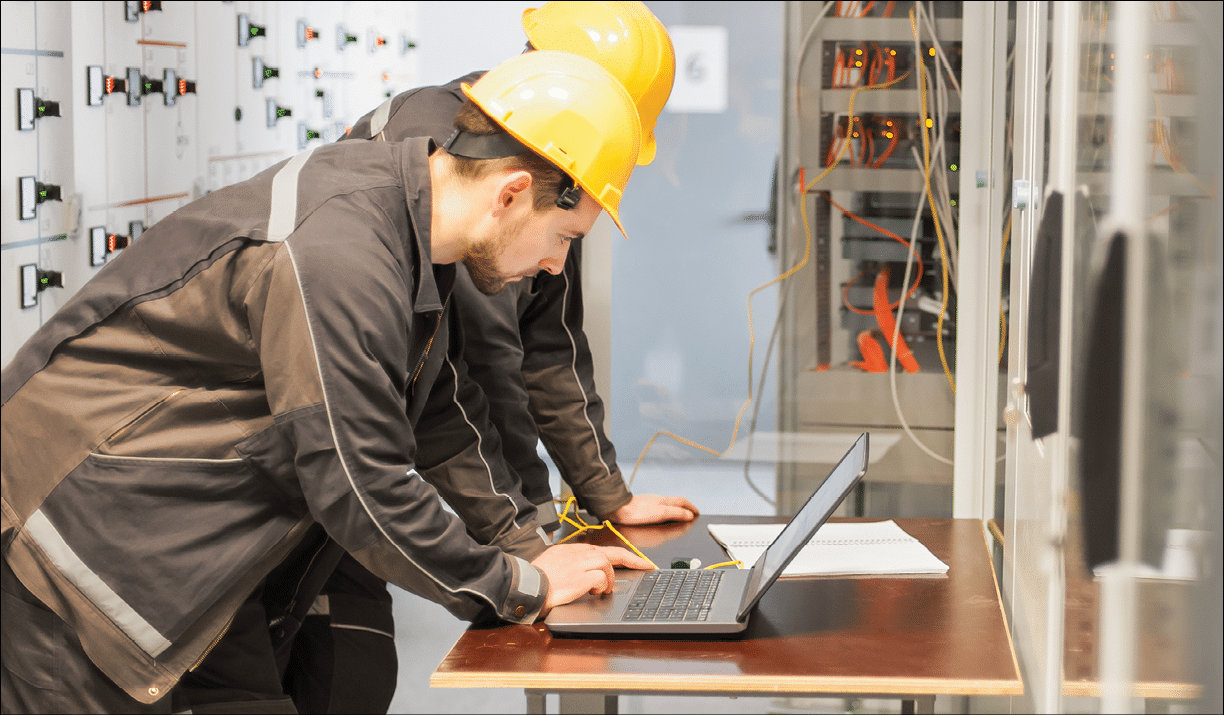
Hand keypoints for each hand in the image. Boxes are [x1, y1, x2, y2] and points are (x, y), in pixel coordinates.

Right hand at [531, 544, 653, 612]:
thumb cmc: (534, 582)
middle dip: (631, 559)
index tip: (632, 560)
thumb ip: (568, 566)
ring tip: (604, 589)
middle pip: (610, 552)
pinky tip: (595, 592)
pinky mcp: (579, 576)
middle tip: (645, 566)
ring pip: (606, 562)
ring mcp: (577, 564)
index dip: (618, 556)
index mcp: (568, 551)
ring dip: (610, 577)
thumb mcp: (551, 567)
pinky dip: (602, 585)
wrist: (524, 586)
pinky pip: (600, 577)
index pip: (599, 549)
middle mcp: (575, 553)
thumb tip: (583, 575)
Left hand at [605, 495, 698, 525]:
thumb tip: (689, 515)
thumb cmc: (636, 512)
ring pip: (667, 505)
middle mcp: (658, 500)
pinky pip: (659, 508)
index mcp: (664, 501)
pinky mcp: (642, 508)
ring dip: (675, 509)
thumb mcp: (660, 513)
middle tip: (691, 513)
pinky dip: (665, 512)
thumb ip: (676, 513)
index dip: (691, 507)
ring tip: (679, 515)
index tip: (697, 512)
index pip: (682, 501)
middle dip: (685, 507)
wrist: (617, 510)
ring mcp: (650, 504)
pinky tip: (661, 517)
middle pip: (676, 502)